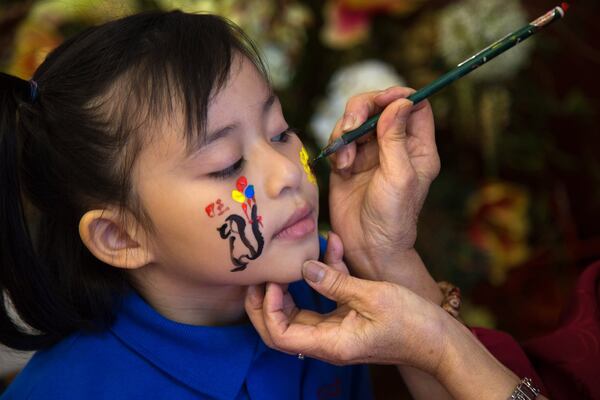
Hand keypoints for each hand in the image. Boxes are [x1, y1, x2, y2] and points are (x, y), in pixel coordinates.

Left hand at [245, 232, 447, 372]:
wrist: (438, 339)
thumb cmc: (410, 322)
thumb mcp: (371, 296)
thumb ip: (335, 282)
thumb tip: (304, 268)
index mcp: (330, 343)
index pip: (280, 335)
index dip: (268, 308)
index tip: (274, 280)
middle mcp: (328, 341)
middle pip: (281, 326)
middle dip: (266, 301)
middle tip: (261, 273)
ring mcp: (336, 330)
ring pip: (299, 311)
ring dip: (290, 288)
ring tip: (286, 260)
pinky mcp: (347, 318)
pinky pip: (324, 299)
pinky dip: (322, 276)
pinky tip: (330, 246)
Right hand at [327, 87, 439, 280]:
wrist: (367, 246)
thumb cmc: (392, 217)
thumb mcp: (399, 176)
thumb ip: (396, 138)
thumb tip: (401, 101)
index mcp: (417, 147)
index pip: (414, 105)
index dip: (398, 95)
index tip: (381, 100)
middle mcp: (394, 145)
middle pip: (379, 106)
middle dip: (362, 110)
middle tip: (352, 126)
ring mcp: (370, 152)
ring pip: (355, 120)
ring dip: (345, 132)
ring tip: (345, 160)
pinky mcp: (348, 161)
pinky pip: (339, 139)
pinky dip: (336, 148)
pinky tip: (340, 168)